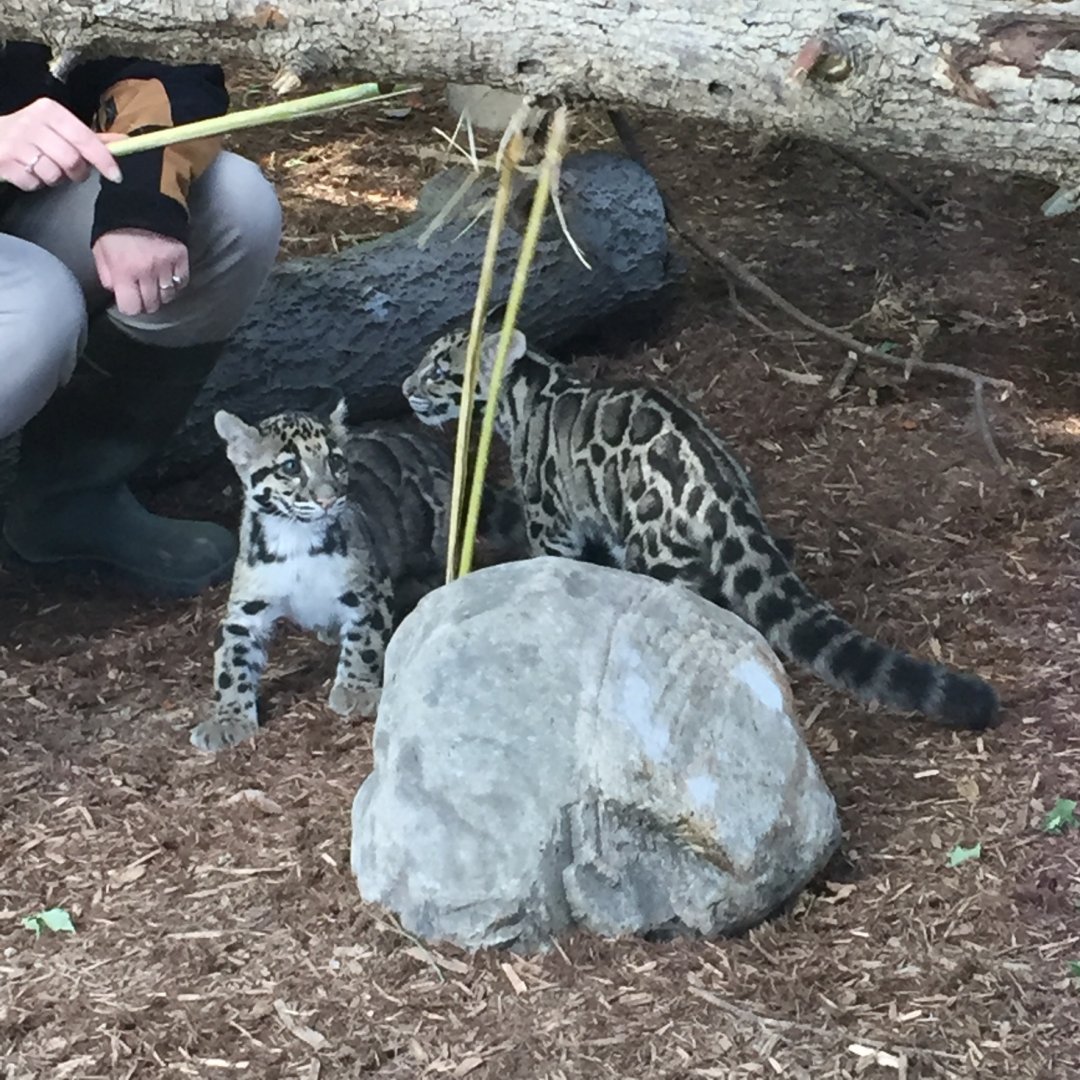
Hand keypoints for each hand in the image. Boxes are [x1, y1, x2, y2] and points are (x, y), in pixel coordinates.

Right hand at [0, 97, 122, 190]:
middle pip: (71, 160)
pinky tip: (29, 170)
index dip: (103, 159)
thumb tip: (124, 141)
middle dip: (76, 172)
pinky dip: (35, 183)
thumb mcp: (59, 128)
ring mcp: (16, 142)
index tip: (116, 175)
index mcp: (50, 112)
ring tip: (46, 167)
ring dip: (54, 178)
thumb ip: (91, 138)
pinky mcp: (5, 161)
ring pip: (53, 174)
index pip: (85, 138)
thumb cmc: (31, 134)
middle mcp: (32, 123)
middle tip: (71, 170)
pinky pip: (33, 183)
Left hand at [92, 229, 189, 316]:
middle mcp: (147, 272)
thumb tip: (115, 289)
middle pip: (152, 305)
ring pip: (168, 296)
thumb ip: (105, 272)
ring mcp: (167, 266)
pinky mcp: (181, 258)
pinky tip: (168, 277)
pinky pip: (182, 282)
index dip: (130, 306)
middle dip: (146, 302)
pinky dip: (176, 283)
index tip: (129, 300)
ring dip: (161, 294)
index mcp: (124, 270)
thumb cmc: (117, 221)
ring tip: (155, 284)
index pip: (131, 308)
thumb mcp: (100, 247)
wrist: (142, 197)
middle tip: (142, 293)